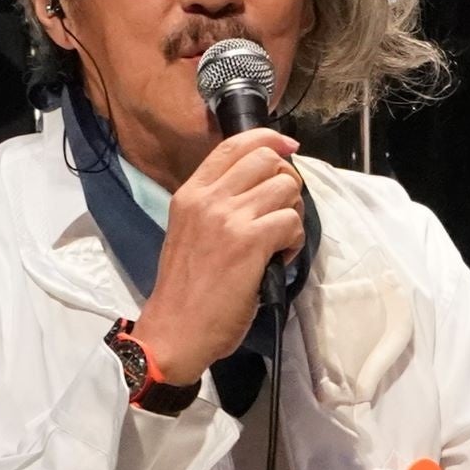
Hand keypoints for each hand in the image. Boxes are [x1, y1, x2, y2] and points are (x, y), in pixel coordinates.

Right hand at [130, 129, 302, 380]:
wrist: (175, 330)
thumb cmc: (185, 289)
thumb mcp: (189, 231)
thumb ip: (216, 204)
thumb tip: (258, 185)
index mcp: (191, 193)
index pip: (234, 144)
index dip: (269, 139)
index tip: (287, 148)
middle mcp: (209, 198)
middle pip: (268, 159)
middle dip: (286, 182)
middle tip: (281, 213)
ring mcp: (229, 218)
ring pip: (287, 187)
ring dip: (293, 213)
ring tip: (280, 240)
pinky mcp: (250, 242)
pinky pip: (292, 221)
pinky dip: (295, 240)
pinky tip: (280, 258)